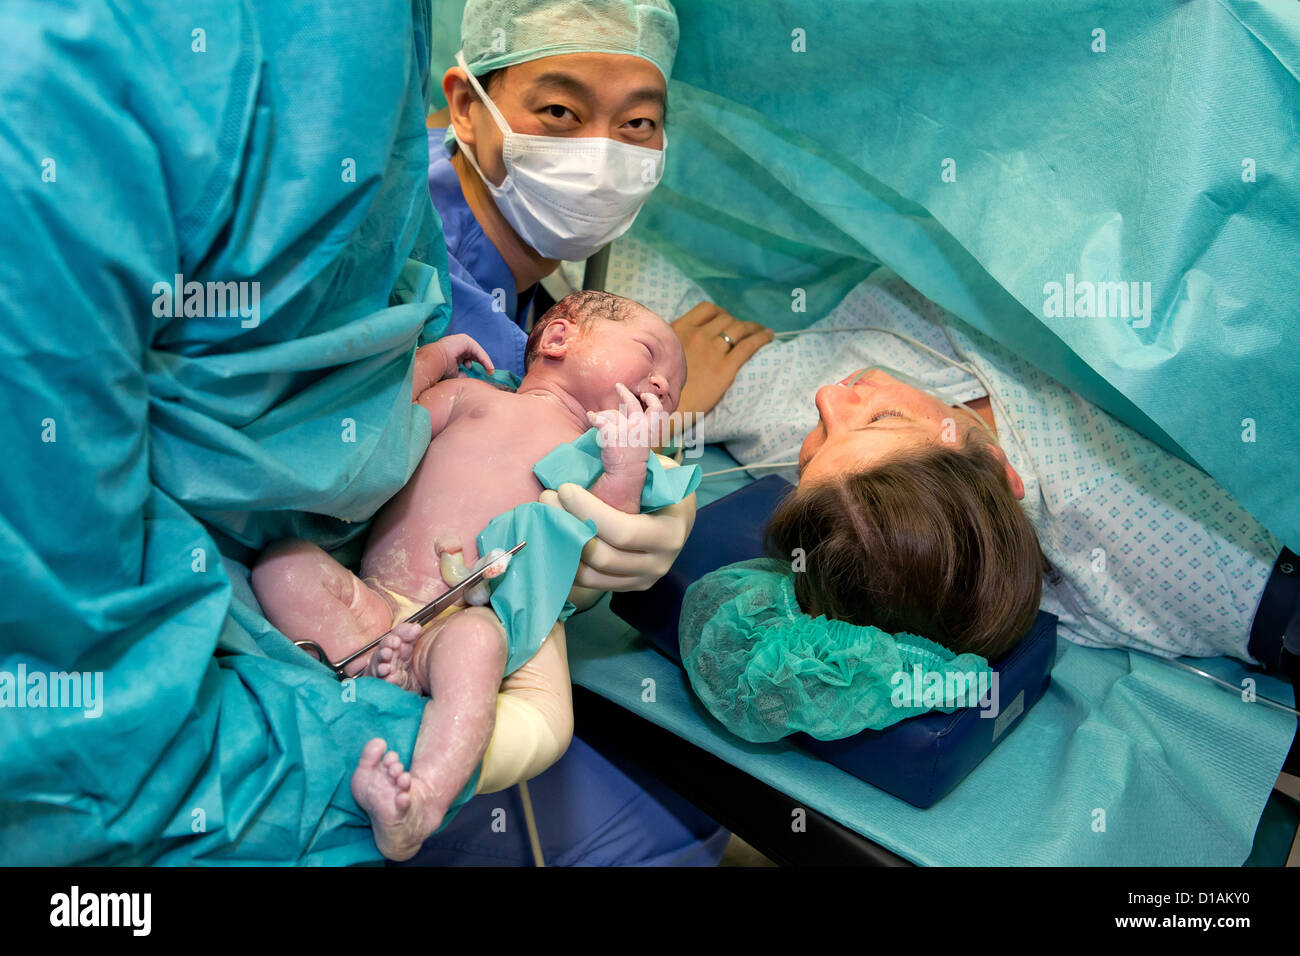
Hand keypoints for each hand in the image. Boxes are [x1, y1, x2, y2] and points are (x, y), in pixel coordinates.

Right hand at [411, 334, 492, 398]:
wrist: (435, 361)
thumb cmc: (441, 368)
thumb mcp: (453, 373)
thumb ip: (460, 374)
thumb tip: (465, 377)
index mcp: (454, 351)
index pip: (468, 356)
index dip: (476, 364)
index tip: (485, 373)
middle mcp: (458, 344)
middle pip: (474, 353)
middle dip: (482, 362)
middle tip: (490, 372)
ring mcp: (461, 340)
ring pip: (477, 351)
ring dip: (484, 361)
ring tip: (489, 370)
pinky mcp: (465, 340)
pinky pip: (477, 350)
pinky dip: (484, 358)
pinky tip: (488, 366)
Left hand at [539, 454, 696, 592]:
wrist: (676, 516)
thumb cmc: (659, 486)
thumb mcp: (654, 470)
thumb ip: (630, 459)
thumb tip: (597, 426)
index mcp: (669, 532)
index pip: (622, 531)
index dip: (588, 511)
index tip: (564, 488)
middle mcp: (659, 563)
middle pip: (602, 555)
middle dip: (569, 526)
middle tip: (546, 498)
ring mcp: (642, 580)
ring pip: (591, 574)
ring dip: (563, 545)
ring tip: (546, 516)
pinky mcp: (626, 588)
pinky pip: (588, 583)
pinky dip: (568, 562)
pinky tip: (555, 536)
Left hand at [587, 382, 658, 475]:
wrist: (626, 474)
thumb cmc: (634, 459)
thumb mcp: (644, 442)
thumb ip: (642, 428)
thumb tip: (637, 417)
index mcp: (649, 429)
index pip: (656, 408)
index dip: (651, 399)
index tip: (644, 395)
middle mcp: (639, 427)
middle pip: (632, 403)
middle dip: (624, 392)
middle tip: (618, 386)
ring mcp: (625, 430)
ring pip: (613, 413)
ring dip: (604, 414)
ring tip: (598, 416)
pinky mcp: (612, 434)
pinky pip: (599, 419)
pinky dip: (593, 416)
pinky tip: (590, 416)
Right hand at [671, 303, 772, 415]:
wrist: (661, 408)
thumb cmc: (657, 387)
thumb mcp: (660, 355)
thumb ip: (673, 344)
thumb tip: (682, 342)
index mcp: (680, 330)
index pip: (707, 309)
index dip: (720, 313)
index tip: (725, 320)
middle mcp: (697, 335)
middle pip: (726, 318)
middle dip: (737, 322)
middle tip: (744, 330)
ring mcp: (712, 351)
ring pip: (739, 329)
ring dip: (752, 327)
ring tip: (761, 330)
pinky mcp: (725, 368)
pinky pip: (748, 346)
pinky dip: (761, 338)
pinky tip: (769, 336)